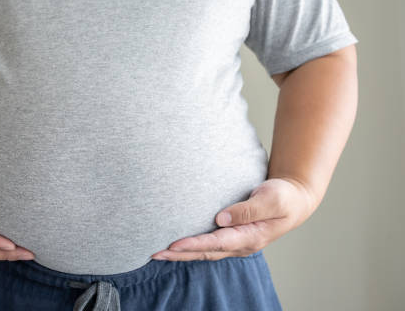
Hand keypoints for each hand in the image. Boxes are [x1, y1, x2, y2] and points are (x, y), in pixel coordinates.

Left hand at [150, 177, 315, 260]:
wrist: (296, 199)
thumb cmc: (284, 197)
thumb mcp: (271, 199)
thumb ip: (247, 209)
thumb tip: (221, 218)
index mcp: (251, 237)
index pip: (216, 243)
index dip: (194, 244)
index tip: (173, 245)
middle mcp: (241, 244)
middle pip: (206, 252)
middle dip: (180, 254)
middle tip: (155, 253)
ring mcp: (237, 242)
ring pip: (205, 251)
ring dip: (182, 254)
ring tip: (159, 253)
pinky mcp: (233, 236)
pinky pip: (209, 246)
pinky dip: (192, 248)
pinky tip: (178, 247)